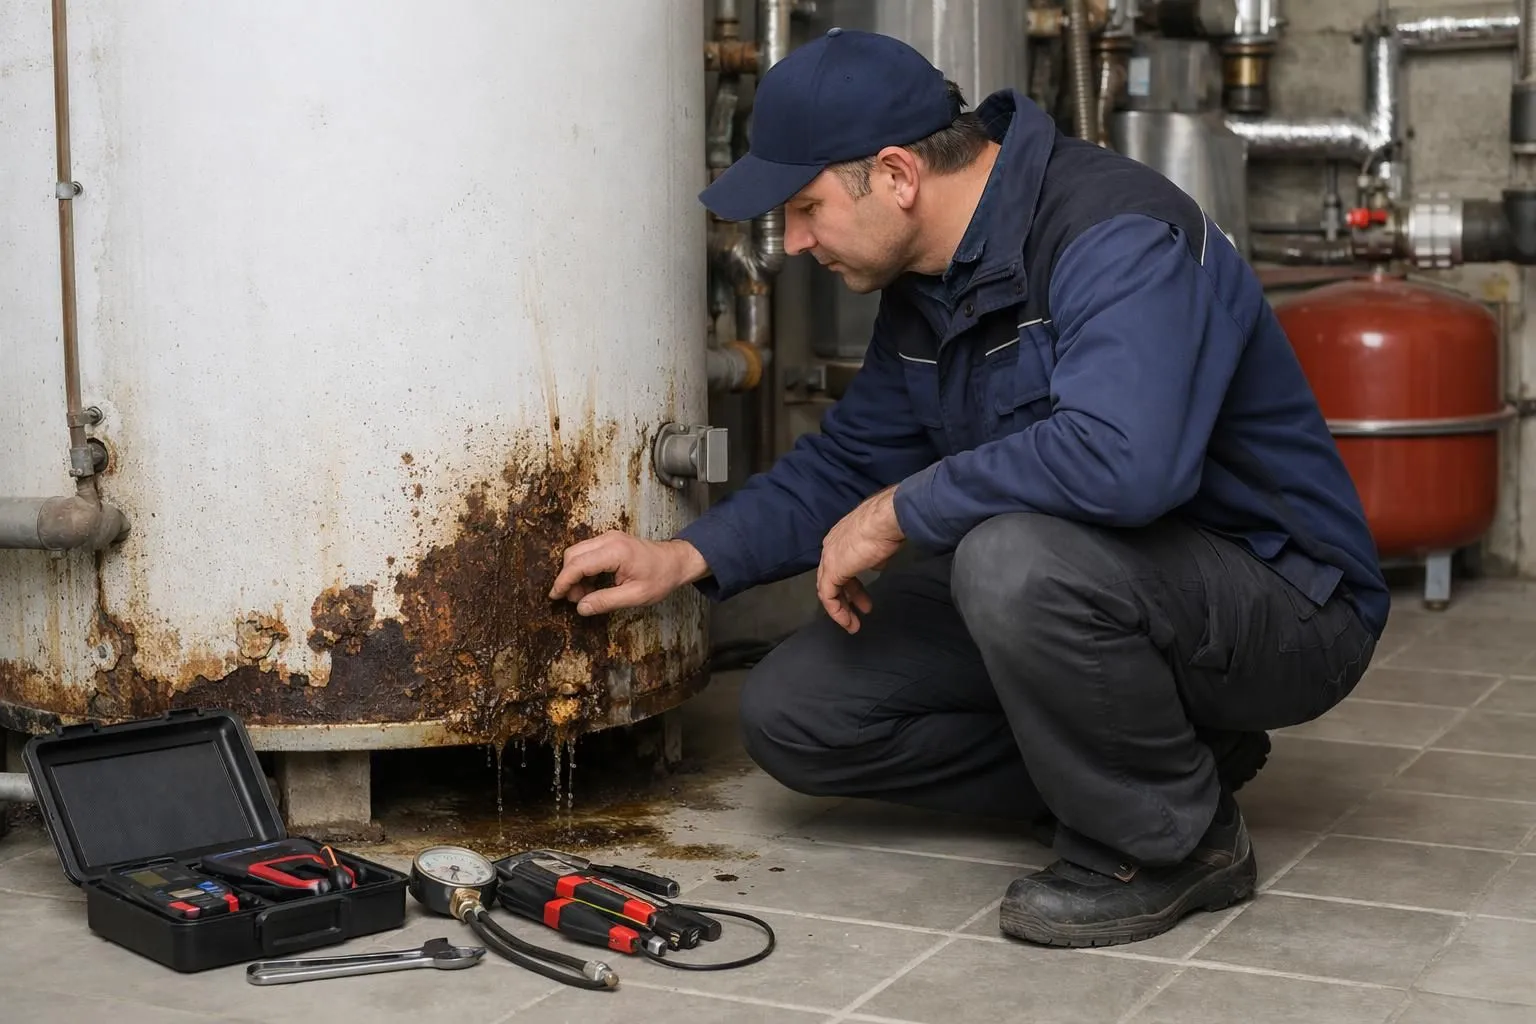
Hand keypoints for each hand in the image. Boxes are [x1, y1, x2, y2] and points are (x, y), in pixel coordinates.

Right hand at [549, 533, 708, 615]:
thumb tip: (581, 608)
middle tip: (576, 600)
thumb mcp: (635, 596)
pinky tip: (591, 585)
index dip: (563, 581)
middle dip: (568, 578)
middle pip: (573, 555)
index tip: (555, 596)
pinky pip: (587, 552)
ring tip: (585, 595)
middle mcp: (609, 540)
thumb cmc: (661, 578)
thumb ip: (606, 601)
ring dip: (575, 574)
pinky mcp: (610, 541)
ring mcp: (609, 538)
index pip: (578, 564)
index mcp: (615, 552)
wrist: (676, 561)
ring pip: (578, 552)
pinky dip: (583, 568)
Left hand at [816, 486, 904, 633]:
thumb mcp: (880, 543)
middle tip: (859, 611)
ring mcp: (829, 558)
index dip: (851, 583)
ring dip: (841, 609)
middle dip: (847, 597)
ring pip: (828, 589)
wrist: (886, 518)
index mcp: (841, 537)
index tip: (863, 596)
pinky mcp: (832, 570)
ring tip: (853, 624)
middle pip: (832, 577)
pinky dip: (837, 611)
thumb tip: (877, 563)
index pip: (840, 564)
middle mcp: (831, 546)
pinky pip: (829, 596)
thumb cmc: (888, 525)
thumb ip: (875, 555)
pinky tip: (847, 621)